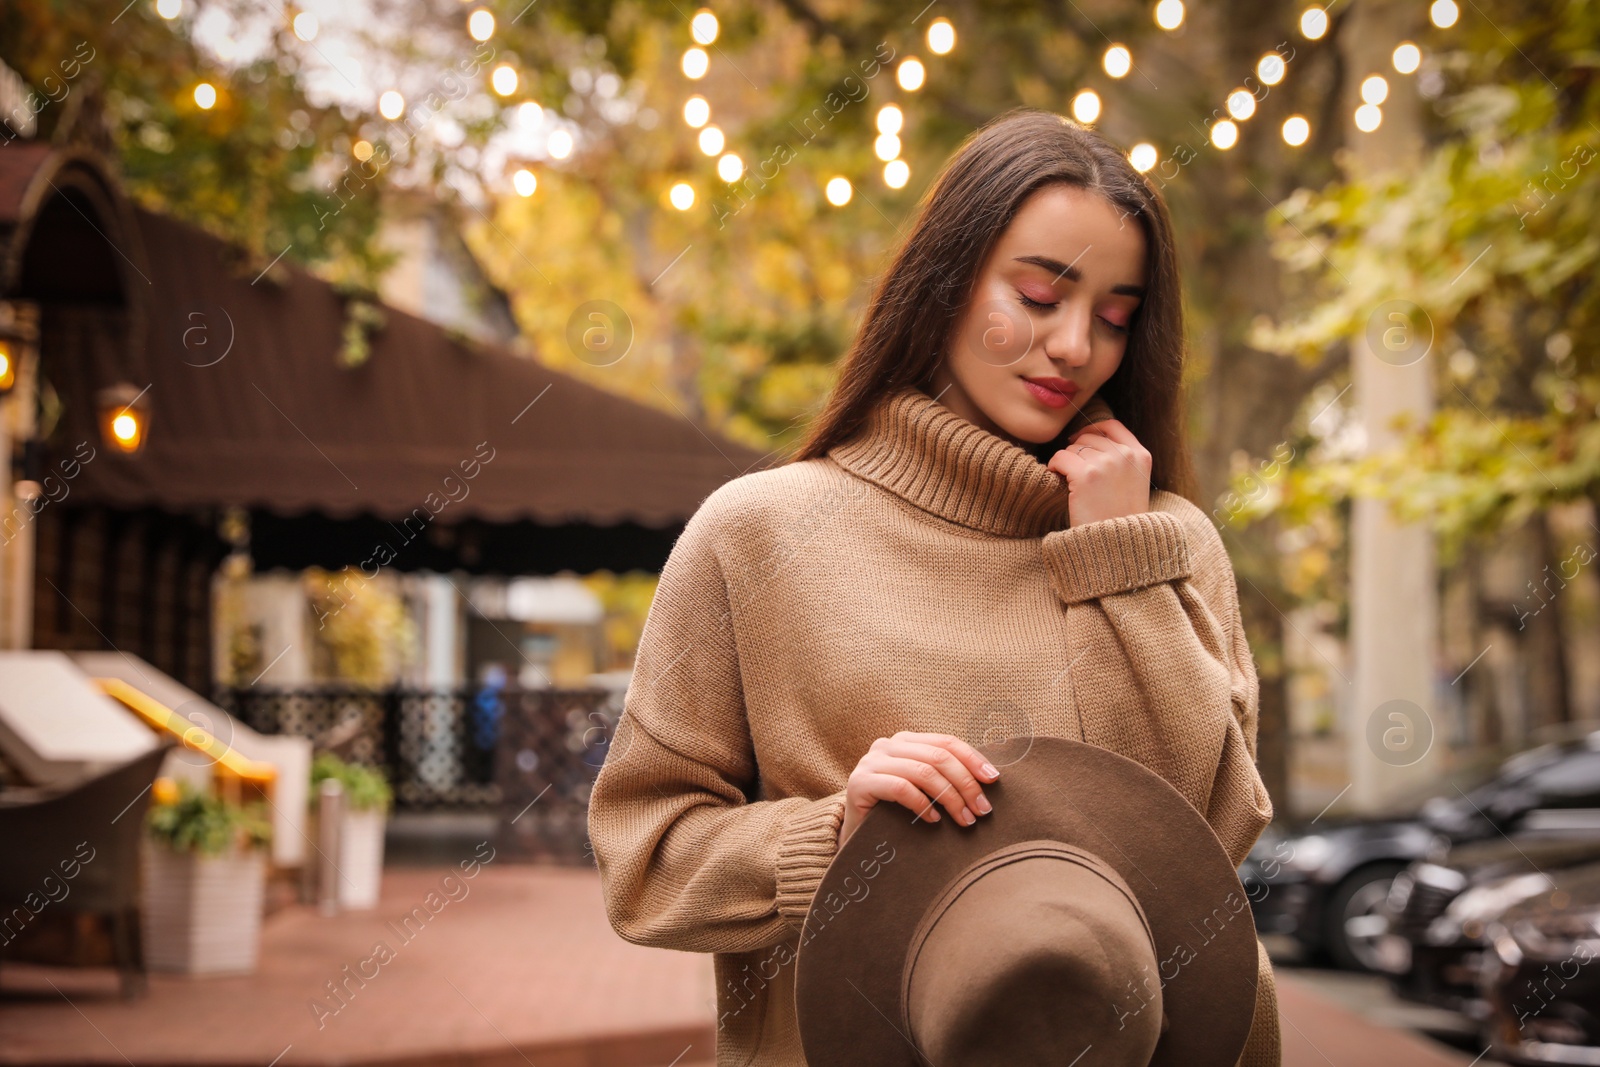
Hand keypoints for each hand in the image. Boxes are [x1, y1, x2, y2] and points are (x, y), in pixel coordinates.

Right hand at [837, 731, 999, 849]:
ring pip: (923, 772)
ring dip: (950, 798)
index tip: (993, 780)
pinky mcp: (859, 782)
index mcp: (906, 741)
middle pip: (938, 757)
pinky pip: (901, 788)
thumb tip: (990, 780)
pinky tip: (934, 821)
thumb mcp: (923, 790)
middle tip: (982, 810)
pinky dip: (923, 804)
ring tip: (964, 819)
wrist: (857, 837)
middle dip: (966, 784)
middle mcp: (887, 745)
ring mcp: (870, 762)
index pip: (947, 742)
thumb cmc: (897, 813)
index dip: (973, 759)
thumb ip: (945, 777)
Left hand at [1045, 417, 1151, 526]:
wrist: (1116, 546)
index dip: (1091, 429)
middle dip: (1077, 452)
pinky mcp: (1085, 474)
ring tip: (1070, 482)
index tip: (1078, 439)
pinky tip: (1057, 478)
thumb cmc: (1121, 519)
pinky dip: (1054, 466)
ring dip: (1066, 462)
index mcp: (1141, 456)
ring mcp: (1106, 463)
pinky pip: (1060, 457)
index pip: (1112, 426)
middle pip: (1088, 438)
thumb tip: (1093, 437)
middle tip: (1073, 473)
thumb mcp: (1134, 483)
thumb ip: (1123, 460)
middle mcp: (1125, 455)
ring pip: (1072, 448)